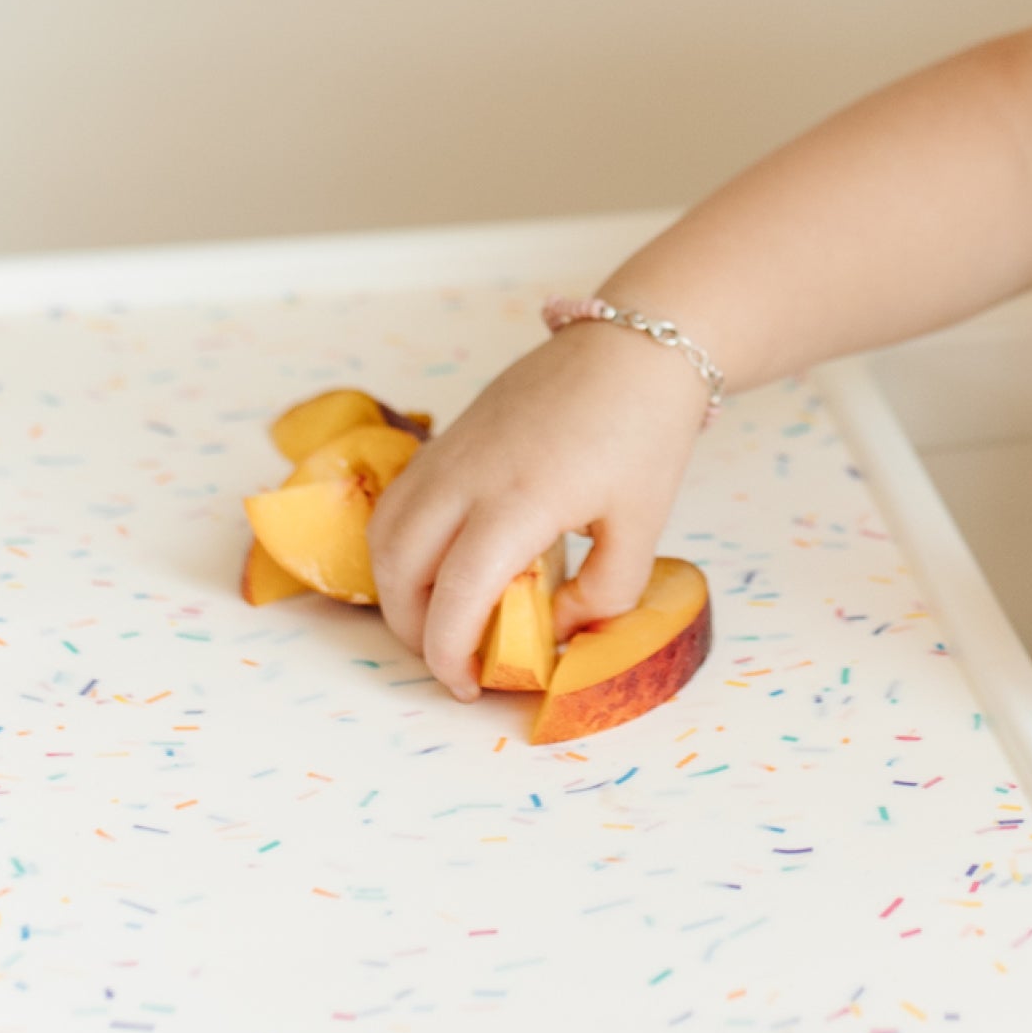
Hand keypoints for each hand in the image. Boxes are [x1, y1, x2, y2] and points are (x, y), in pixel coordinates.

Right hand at [367, 319, 709, 700]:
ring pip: (385, 532)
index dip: (451, 653)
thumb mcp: (641, 526)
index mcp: (519, 501)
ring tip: (442, 616)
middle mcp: (468, 475)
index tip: (470, 686)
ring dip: (398, 587)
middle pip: (400, 569)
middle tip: (454, 658)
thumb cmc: (645, 433)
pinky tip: (444, 562)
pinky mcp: (450, 435)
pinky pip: (400, 499)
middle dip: (414, 629)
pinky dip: (403, 543)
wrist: (636, 346)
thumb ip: (603, 594)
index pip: (456, 596)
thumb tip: (559, 633)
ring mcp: (451, 450)